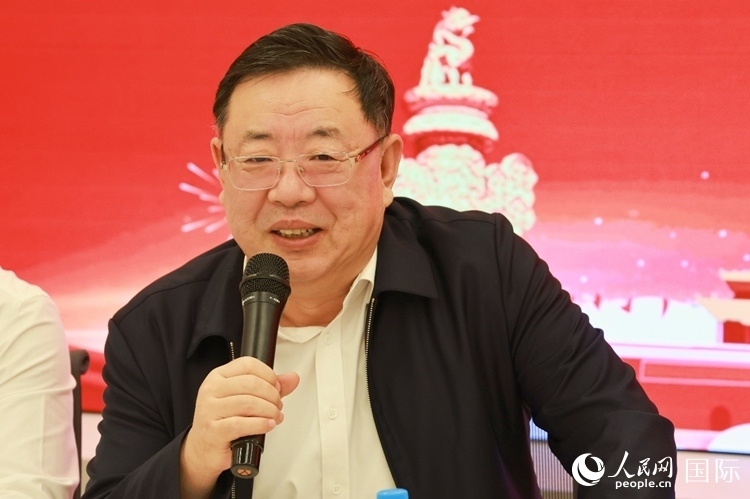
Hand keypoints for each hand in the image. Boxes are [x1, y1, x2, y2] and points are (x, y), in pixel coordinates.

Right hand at [180, 357, 299, 496]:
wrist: (203, 449)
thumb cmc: (223, 421)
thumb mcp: (244, 398)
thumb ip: (269, 387)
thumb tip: (292, 378)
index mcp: (218, 376)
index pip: (248, 364)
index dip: (268, 374)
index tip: (276, 386)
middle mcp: (211, 390)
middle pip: (251, 383)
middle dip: (272, 395)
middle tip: (277, 405)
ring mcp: (210, 410)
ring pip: (249, 403)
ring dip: (269, 411)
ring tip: (274, 416)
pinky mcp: (213, 430)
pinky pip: (242, 424)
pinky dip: (261, 424)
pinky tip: (268, 425)